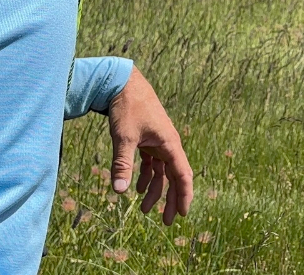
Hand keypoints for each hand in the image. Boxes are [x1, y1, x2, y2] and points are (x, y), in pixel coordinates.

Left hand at [108, 67, 192, 225]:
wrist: (123, 83)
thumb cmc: (128, 107)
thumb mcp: (124, 137)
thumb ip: (122, 164)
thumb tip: (119, 191)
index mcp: (169, 144)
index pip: (183, 175)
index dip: (184, 196)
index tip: (182, 214)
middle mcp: (168, 144)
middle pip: (174, 178)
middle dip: (171, 200)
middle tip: (167, 222)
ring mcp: (158, 142)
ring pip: (162, 173)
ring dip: (155, 191)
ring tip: (143, 209)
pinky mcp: (148, 140)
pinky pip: (152, 164)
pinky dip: (146, 177)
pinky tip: (136, 188)